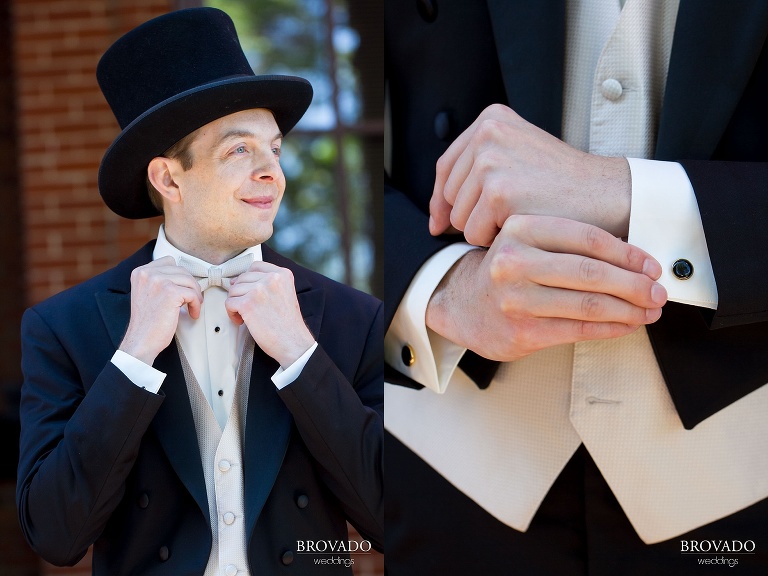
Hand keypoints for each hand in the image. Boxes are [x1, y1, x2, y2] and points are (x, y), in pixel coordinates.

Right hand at [119, 256, 202, 364]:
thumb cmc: (148, 321)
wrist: (141, 340)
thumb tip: (182, 272)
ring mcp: (158, 281)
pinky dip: (196, 304)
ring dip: (195, 295)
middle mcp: (147, 273)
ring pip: (190, 281)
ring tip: (192, 307)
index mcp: (140, 272)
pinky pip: (193, 293)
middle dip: (189, 286)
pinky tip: (192, 314)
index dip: (179, 276)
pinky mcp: (170, 292)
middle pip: (182, 270)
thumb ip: (157, 279)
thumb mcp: (147, 292)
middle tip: (191, 301)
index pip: (169, 261)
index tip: (182, 290)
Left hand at [226, 262, 314, 367]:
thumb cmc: (287, 323)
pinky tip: (242, 321)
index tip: (251, 292)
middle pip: (242, 278)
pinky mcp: (248, 304)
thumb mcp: (285, 293)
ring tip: (246, 315)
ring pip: (234, 290)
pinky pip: (229, 303)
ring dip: (236, 303)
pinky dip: (232, 313)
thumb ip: (268, 282)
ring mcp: (259, 290)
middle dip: (242, 293)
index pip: (255, 266)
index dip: (249, 279)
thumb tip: (237, 280)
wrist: (293, 343)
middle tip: (249, 308)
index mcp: (283, 274)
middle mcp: (271, 278)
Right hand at [426, 215, 667, 361]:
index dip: (627, 253)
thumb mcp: (526, 241)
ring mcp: (516, 299)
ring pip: (589, 304)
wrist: (463, 304)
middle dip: (635, 285)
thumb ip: (567, 243)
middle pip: (591, 273)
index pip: (587, 238)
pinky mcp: (521, 331)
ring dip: (629, 310)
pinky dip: (611, 328)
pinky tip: (627, 325)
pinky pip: (579, 330)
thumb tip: (633, 258)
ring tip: (649, 311)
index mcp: (520, 229)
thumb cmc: (506, 271)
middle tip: (658, 292)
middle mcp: (514, 262)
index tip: (651, 265)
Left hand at [429, 104, 630, 245]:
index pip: (445, 168)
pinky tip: (522, 225)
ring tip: (519, 215)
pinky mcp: (499, 193)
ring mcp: (491, 162)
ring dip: (484, 228)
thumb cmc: (563, 183)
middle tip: (509, 214)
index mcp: (490, 119)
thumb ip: (476, 170)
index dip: (441, 200)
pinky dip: (494, 240)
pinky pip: (474, 233)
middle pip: (450, 194)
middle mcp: (487, 133)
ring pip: (459, 217)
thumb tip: (434, 218)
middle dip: (470, 214)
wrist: (606, 194)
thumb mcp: (518, 155)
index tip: (439, 224)